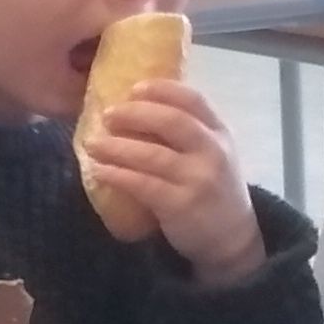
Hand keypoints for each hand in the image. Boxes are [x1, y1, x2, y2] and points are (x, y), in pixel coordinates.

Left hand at [75, 78, 260, 276]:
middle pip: (172, 121)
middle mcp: (212, 150)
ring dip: (117, 146)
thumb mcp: (211, 153)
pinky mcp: (181, 204)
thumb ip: (187, 132)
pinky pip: (143, 184)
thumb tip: (137, 109)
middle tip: (107, 115)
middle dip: (135, 114)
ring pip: (152, 154)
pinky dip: (117, 175)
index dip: (162, 89)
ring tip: (92, 143)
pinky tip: (99, 171)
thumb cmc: (212, 189)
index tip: (134, 88)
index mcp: (219, 131)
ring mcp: (198, 178)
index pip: (193, 99)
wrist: (230, 236)